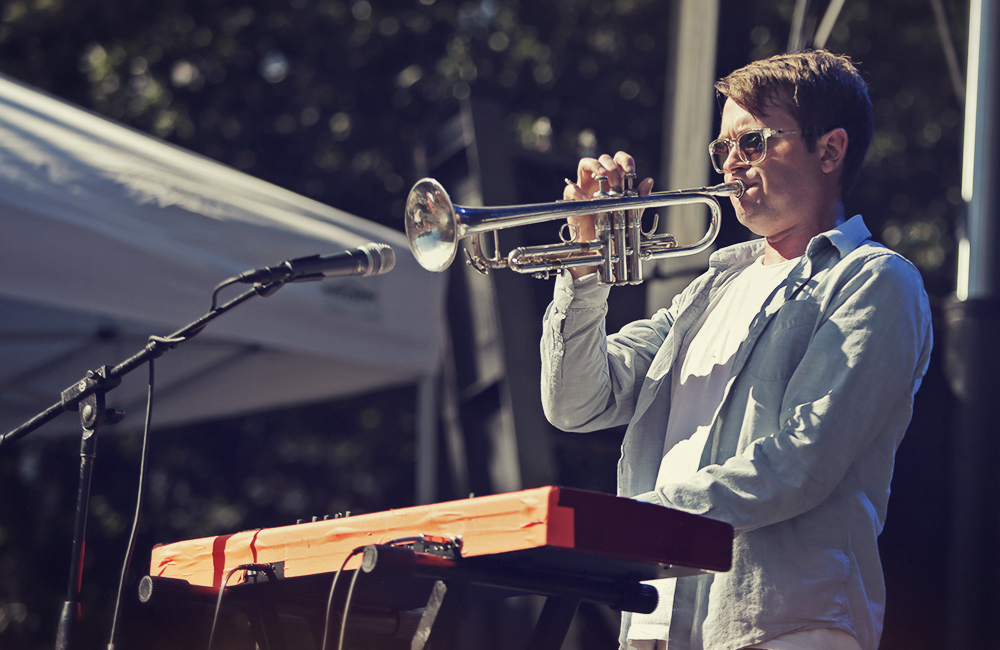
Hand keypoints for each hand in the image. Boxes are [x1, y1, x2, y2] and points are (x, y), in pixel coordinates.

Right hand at [563, 152, 653, 277]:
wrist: (600, 248)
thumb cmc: (615, 228)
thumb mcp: (631, 212)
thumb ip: (640, 197)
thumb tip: (649, 181)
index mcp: (614, 181)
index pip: (618, 160)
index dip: (625, 160)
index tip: (631, 171)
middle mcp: (599, 181)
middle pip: (603, 159)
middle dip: (611, 166)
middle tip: (617, 180)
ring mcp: (585, 187)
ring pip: (585, 164)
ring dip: (595, 166)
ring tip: (602, 176)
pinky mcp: (572, 200)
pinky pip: (570, 189)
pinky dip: (577, 191)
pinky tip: (587, 199)